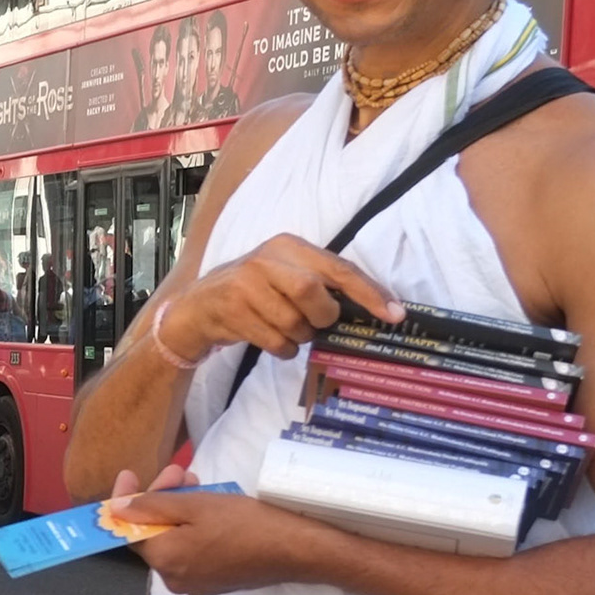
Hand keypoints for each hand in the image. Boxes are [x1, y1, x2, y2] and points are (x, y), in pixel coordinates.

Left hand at [111, 463, 323, 594]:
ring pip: (175, 540)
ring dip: (180, 509)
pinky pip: (193, 550)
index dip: (126, 501)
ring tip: (197, 482)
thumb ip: (152, 507)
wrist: (293, 549)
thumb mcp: (195, 505)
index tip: (130, 475)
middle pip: (155, 534)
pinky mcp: (216, 582)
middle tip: (178, 472)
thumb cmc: (244, 523)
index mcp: (166, 562)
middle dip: (162, 499)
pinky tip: (209, 505)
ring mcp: (197, 584)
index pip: (130, 531)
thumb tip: (116, 510)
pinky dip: (194, 527)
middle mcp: (175, 580)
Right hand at [166, 233, 403, 362]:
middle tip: (315, 323)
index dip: (369, 292)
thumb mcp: (285, 276)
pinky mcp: (232, 309)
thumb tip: (373, 309)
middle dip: (320, 316)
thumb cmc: (254, 293)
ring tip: (285, 329)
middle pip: (312, 291)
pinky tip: (271, 339)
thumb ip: (321, 284)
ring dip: (298, 337)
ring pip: (294, 322)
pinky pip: (275, 341)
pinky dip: (282, 349)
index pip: (339, 268)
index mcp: (288, 245)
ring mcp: (245, 283)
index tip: (395, 314)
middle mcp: (267, 259)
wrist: (199, 307)